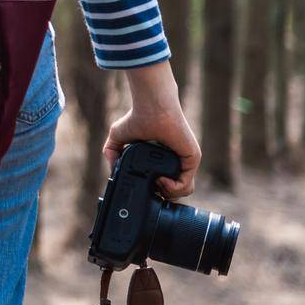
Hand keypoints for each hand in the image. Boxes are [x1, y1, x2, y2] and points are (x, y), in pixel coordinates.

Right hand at [103, 61, 200, 199]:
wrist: (151, 109)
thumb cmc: (136, 118)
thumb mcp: (118, 137)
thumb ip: (112, 153)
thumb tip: (113, 169)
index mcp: (162, 159)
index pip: (164, 183)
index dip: (154, 190)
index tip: (143, 187)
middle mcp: (176, 161)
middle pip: (175, 191)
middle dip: (161, 195)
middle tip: (151, 189)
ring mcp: (185, 161)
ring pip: (183, 191)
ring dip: (167, 193)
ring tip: (156, 183)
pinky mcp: (191, 160)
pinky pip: (186, 185)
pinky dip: (173, 188)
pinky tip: (161, 180)